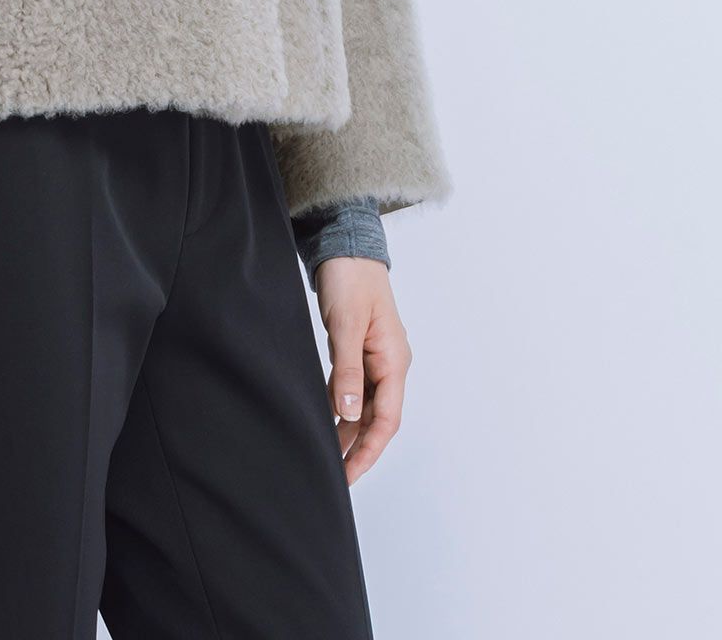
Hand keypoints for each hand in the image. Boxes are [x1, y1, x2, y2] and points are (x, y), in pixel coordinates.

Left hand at [313, 258, 412, 483]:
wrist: (345, 247)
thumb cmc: (350, 280)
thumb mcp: (346, 325)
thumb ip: (347, 370)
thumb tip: (349, 414)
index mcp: (394, 360)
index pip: (387, 419)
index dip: (369, 450)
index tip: (350, 473)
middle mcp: (389, 364)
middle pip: (378, 418)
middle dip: (358, 448)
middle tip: (335, 476)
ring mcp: (375, 358)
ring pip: (365, 407)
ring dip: (349, 432)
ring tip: (328, 457)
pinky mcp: (359, 351)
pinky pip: (354, 389)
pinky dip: (342, 408)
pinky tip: (327, 422)